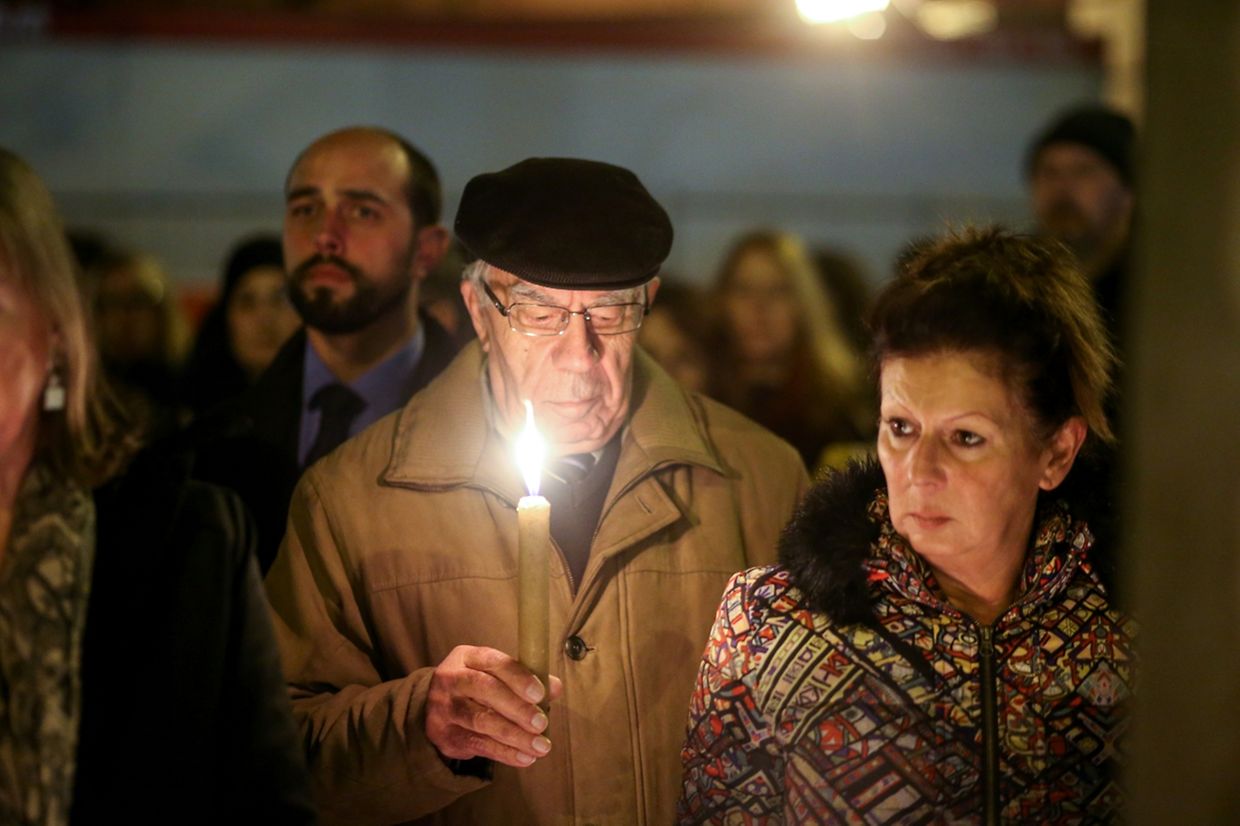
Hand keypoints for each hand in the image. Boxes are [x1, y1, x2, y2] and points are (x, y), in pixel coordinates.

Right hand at [426, 645, 562, 767]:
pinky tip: (525, 757)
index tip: (540, 693)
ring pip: (481, 720)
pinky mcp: (445, 735)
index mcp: (467, 657)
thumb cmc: (475, 685)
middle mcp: (452, 679)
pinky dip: (504, 752)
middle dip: (517, 708)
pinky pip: (478, 744)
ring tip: (540, 745)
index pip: (494, 662)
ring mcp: (445, 707)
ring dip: (514, 735)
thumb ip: (524, 678)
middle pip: (485, 689)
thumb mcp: (495, 673)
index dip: (518, 677)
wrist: (434, 706)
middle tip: (541, 723)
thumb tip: (555, 688)